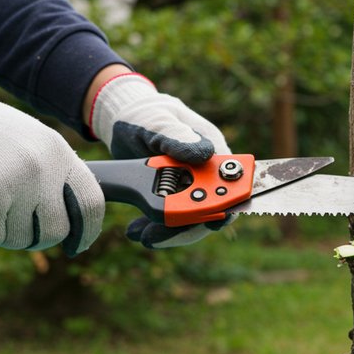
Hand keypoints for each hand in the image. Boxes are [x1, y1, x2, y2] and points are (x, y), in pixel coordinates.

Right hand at [0, 70, 103, 254]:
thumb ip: (52, 172)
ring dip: (4, 234)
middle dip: (38, 238)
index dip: (87, 231)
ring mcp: (13, 186)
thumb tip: (70, 216)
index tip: (76, 245)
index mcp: (58, 153)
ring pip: (21, 238)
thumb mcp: (31, 140)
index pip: (91, 203)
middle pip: (55, 230)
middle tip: (19, 230)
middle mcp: (41, 170)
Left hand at [86, 72, 232, 248]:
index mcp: (213, 151)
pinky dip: (153, 228)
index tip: (212, 222)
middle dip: (185, 228)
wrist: (124, 121)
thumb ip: (178, 137)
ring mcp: (188, 187)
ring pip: (188, 220)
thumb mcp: (159, 122)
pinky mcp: (171, 197)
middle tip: (154, 238)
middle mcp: (205, 173)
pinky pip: (169, 219)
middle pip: (208, 209)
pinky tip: (135, 230)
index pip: (229, 182)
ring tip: (139, 235)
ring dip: (166, 232)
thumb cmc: (147, 116)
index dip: (225, 204)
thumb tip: (203, 153)